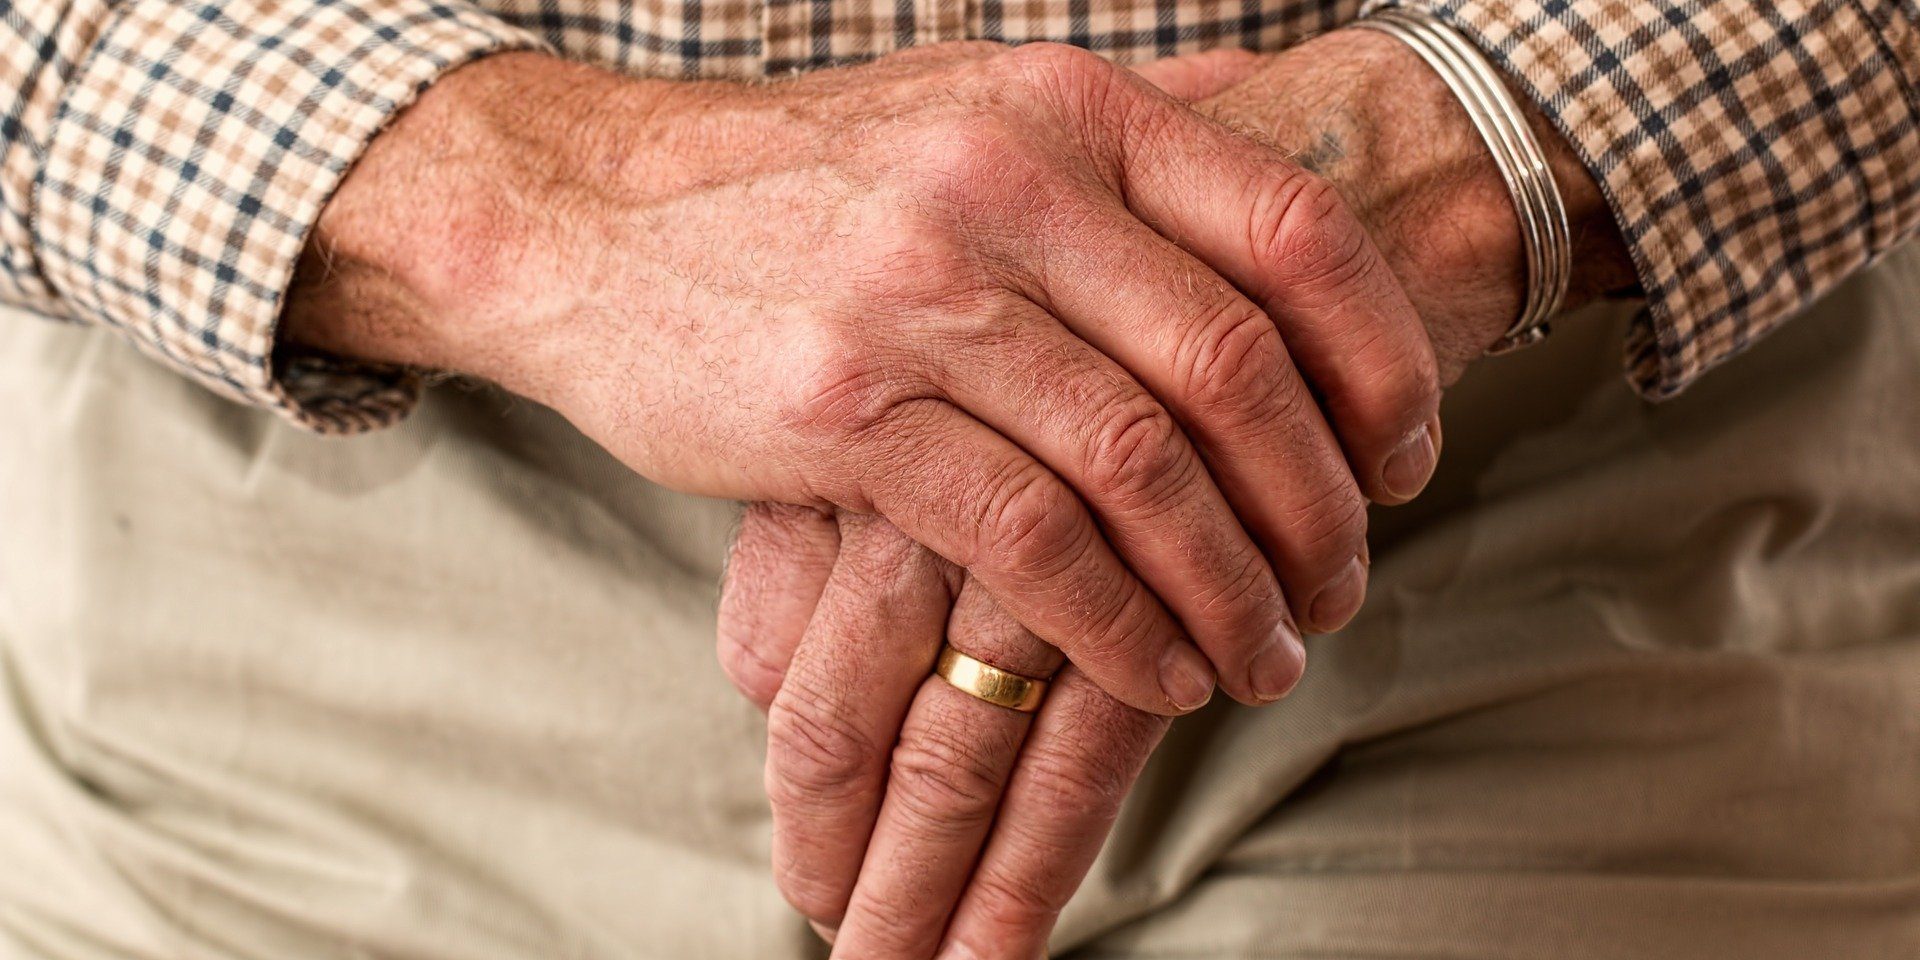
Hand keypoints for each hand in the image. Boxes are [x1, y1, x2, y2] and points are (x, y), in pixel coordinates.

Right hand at [715, 34, 1643, 957]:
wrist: (590, 218)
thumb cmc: (803, 183)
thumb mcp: (967, 100)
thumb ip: (1120, 117)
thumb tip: (1270, 104)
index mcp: (1063, 106)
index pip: (1290, 226)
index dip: (1382, 356)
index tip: (1407, 456)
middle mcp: (1005, 183)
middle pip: (1231, 363)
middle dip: (1314, 501)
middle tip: (1339, 585)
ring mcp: (919, 293)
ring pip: (1138, 464)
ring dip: (1226, 584)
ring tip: (1263, 654)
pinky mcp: (844, 410)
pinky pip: (1027, 536)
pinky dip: (1115, 622)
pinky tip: (1155, 670)